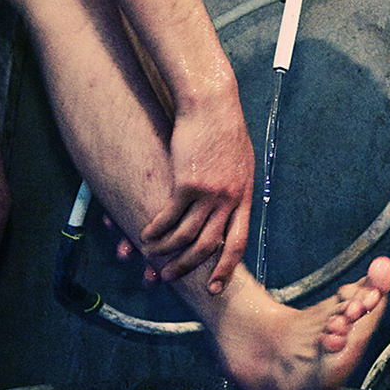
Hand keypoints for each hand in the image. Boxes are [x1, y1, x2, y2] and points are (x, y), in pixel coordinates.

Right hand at [138, 98, 254, 291]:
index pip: (238, 242)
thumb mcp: (241, 160)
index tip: (214, 287)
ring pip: (186, 235)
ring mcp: (209, 192)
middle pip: (209, 245)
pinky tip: (145, 233)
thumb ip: (236, 185)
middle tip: (170, 277)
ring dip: (166, 250)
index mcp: (244, 196)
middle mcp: (229, 199)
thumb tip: (230, 204)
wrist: (211, 102)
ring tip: (151, 255)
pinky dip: (155, 229)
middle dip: (189, 266)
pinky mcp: (187, 182)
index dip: (225, 267)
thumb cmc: (223, 127)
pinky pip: (169, 216)